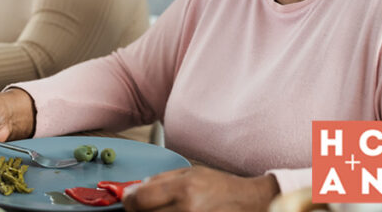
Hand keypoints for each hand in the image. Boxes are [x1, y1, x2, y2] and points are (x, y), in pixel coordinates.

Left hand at [123, 167, 278, 210]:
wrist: (252, 202)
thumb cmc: (223, 187)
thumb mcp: (191, 173)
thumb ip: (161, 179)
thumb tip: (135, 189)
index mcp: (184, 189)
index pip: (141, 199)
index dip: (129, 200)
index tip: (129, 199)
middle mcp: (188, 209)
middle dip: (139, 209)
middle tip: (143, 205)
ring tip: (163, 208)